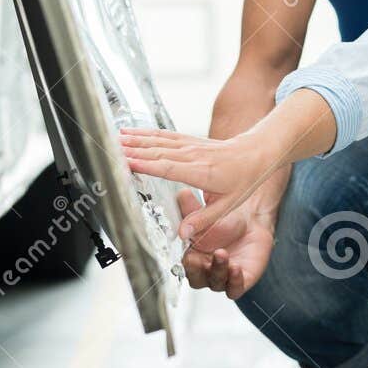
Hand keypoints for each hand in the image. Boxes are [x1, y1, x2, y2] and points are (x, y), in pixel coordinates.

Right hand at [119, 128, 277, 240]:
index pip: (168, 167)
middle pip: (157, 152)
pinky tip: (133, 132)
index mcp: (201, 172)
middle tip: (110, 149)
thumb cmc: (244, 179)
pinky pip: (165, 135)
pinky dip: (147, 133)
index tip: (125, 162)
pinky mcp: (190, 141)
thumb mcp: (227, 205)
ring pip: (158, 141)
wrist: (257, 154)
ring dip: (136, 139)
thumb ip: (203, 220)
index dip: (145, 164)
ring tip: (115, 138)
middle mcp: (193, 156)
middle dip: (132, 150)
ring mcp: (191, 146)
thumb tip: (182, 235)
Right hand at [176, 189, 274, 296]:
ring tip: (222, 255)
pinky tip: (235, 268)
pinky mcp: (240, 280)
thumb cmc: (225, 220)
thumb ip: (192, 208)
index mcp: (192, 256)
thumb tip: (182, 194)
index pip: (184, 267)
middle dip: (198, 270)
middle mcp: (206, 270)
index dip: (187, 264)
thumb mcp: (207, 213)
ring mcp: (223, 277)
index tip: (190, 255)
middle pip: (197, 279)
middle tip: (201, 259)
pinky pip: (235, 289)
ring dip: (218, 271)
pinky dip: (234, 281)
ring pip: (216, 283)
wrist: (252, 221)